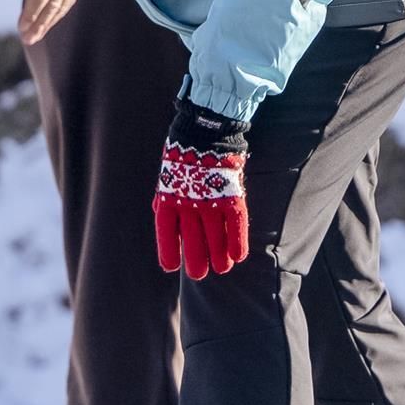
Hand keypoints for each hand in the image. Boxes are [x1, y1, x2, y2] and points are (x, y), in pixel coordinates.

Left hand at [153, 100, 250, 279]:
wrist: (204, 131)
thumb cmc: (182, 159)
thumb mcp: (167, 181)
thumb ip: (167, 204)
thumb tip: (168, 226)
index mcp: (168, 200)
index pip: (167, 233)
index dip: (168, 253)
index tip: (171, 268)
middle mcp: (188, 203)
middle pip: (192, 241)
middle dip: (196, 262)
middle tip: (200, 273)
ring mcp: (210, 200)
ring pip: (214, 237)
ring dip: (218, 257)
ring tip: (221, 269)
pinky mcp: (231, 195)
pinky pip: (235, 224)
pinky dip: (237, 242)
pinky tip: (238, 257)